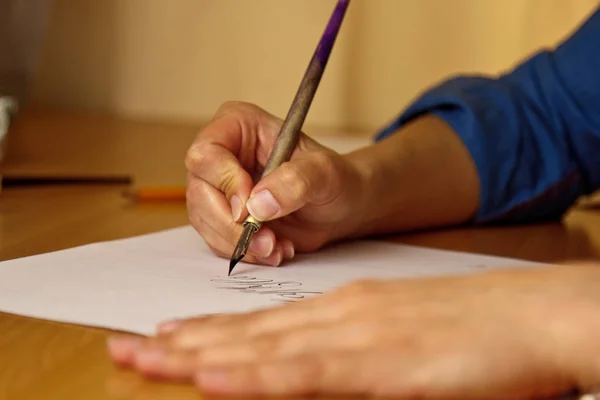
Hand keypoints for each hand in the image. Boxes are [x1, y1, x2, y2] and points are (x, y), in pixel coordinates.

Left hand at [107, 263, 599, 398]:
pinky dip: (255, 374)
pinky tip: (215, 376)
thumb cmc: (467, 329)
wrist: (525, 314)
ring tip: (147, 355)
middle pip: (246, 332)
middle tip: (128, 344)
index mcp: (342, 308)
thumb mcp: (396, 332)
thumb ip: (350, 347)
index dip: (207, 330)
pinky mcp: (377, 363)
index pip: (260, 322)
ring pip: (261, 348)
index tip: (165, 334)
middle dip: (182, 342)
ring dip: (199, 354)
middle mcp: (337, 314)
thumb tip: (311, 357)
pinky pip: (304, 373)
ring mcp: (353, 335)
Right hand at [184, 101, 367, 265]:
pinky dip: (245, 251)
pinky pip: (217, 239)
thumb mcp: (325, 173)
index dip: (225, 183)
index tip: (250, 208)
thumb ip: (296, 181)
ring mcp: (219, 187)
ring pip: (204, 220)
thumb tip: (257, 203)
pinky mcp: (223, 216)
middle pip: (200, 192)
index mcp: (238, 126)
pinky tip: (274, 250)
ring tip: (277, 247)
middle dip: (232, 224)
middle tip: (267, 241)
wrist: (341, 207)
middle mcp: (222, 155)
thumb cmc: (334, 178)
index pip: (208, 153)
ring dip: (240, 242)